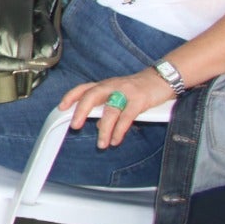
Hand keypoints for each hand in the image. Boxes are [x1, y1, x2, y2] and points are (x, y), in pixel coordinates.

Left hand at [58, 69, 173, 148]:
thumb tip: (97, 125)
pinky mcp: (139, 100)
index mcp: (106, 85)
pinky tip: (116, 140)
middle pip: (92, 95)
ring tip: (102, 144)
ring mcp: (126, 92)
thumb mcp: (120, 96)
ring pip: (110, 111)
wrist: (163, 78)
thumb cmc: (139, 89)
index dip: (71, 97)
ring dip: (104, 129)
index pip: (84, 88)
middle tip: (75, 126)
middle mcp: (113, 86)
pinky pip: (127, 117)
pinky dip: (120, 130)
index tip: (61, 107)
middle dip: (81, 111)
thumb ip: (107, 109)